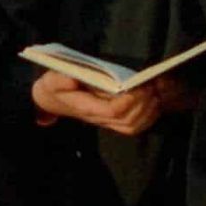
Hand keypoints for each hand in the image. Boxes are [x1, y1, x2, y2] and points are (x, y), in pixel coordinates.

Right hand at [31, 69, 162, 137]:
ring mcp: (107, 122)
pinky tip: (153, 102)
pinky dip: (148, 116)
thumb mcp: (50, 80)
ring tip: (155, 93)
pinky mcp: (113, 120)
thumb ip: (59, 80)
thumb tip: (71, 80)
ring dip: (148, 111)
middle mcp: (99, 118)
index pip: (111, 111)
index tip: (136, 86)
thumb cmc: (54, 88)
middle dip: (142, 105)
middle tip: (151, 86)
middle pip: (127, 120)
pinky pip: (135, 126)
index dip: (127, 101)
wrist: (51, 102)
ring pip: (133, 126)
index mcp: (86, 108)